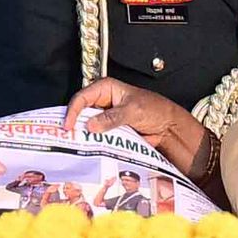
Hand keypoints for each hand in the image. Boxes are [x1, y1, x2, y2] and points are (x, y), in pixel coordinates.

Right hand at [64, 79, 210, 173]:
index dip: (73, 111)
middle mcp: (103, 101)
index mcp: (106, 88)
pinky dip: (92, 142)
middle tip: (68, 137)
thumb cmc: (155, 110)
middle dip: (75, 124)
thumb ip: (111, 117)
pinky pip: (96, 136)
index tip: (68, 126)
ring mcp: (105, 117)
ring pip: (87, 125)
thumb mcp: (133, 111)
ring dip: (83, 135)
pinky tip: (88, 148)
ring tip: (76, 145)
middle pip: (81, 112)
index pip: (82, 98)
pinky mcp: (109, 130)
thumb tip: (91, 124)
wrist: (168, 127)